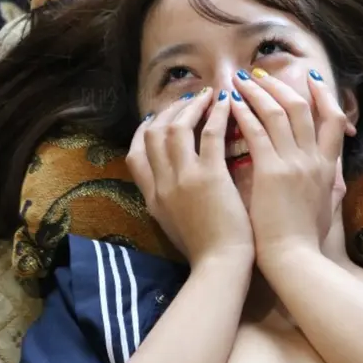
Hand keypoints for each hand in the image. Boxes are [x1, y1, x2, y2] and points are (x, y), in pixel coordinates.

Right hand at [126, 89, 253, 269]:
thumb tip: (170, 177)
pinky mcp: (209, 177)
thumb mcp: (173, 224)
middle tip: (190, 99)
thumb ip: (167, 199)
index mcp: (151, 197)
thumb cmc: (205, 250)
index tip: (160, 116)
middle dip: (170, 110)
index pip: (134, 153)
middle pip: (152, 133)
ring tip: (209, 95)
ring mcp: (183, 179)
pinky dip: (217, 115)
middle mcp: (161, 184)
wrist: (220, 267)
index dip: (146, 129)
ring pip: (176, 128)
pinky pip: (209, 134)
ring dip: (192, 106)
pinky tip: (227, 104)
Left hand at [228, 69, 349, 264]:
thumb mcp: (328, 207)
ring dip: (258, 92)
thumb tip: (336, 174)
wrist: (294, 259)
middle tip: (261, 74)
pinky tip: (232, 103)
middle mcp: (314, 159)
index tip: (309, 77)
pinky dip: (245, 114)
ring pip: (278, 112)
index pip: (333, 119)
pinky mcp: (272, 172)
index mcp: (329, 167)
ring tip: (240, 81)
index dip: (322, 95)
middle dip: (281, 85)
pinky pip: (257, 132)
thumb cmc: (306, 239)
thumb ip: (332, 185)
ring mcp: (294, 163)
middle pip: (302, 108)